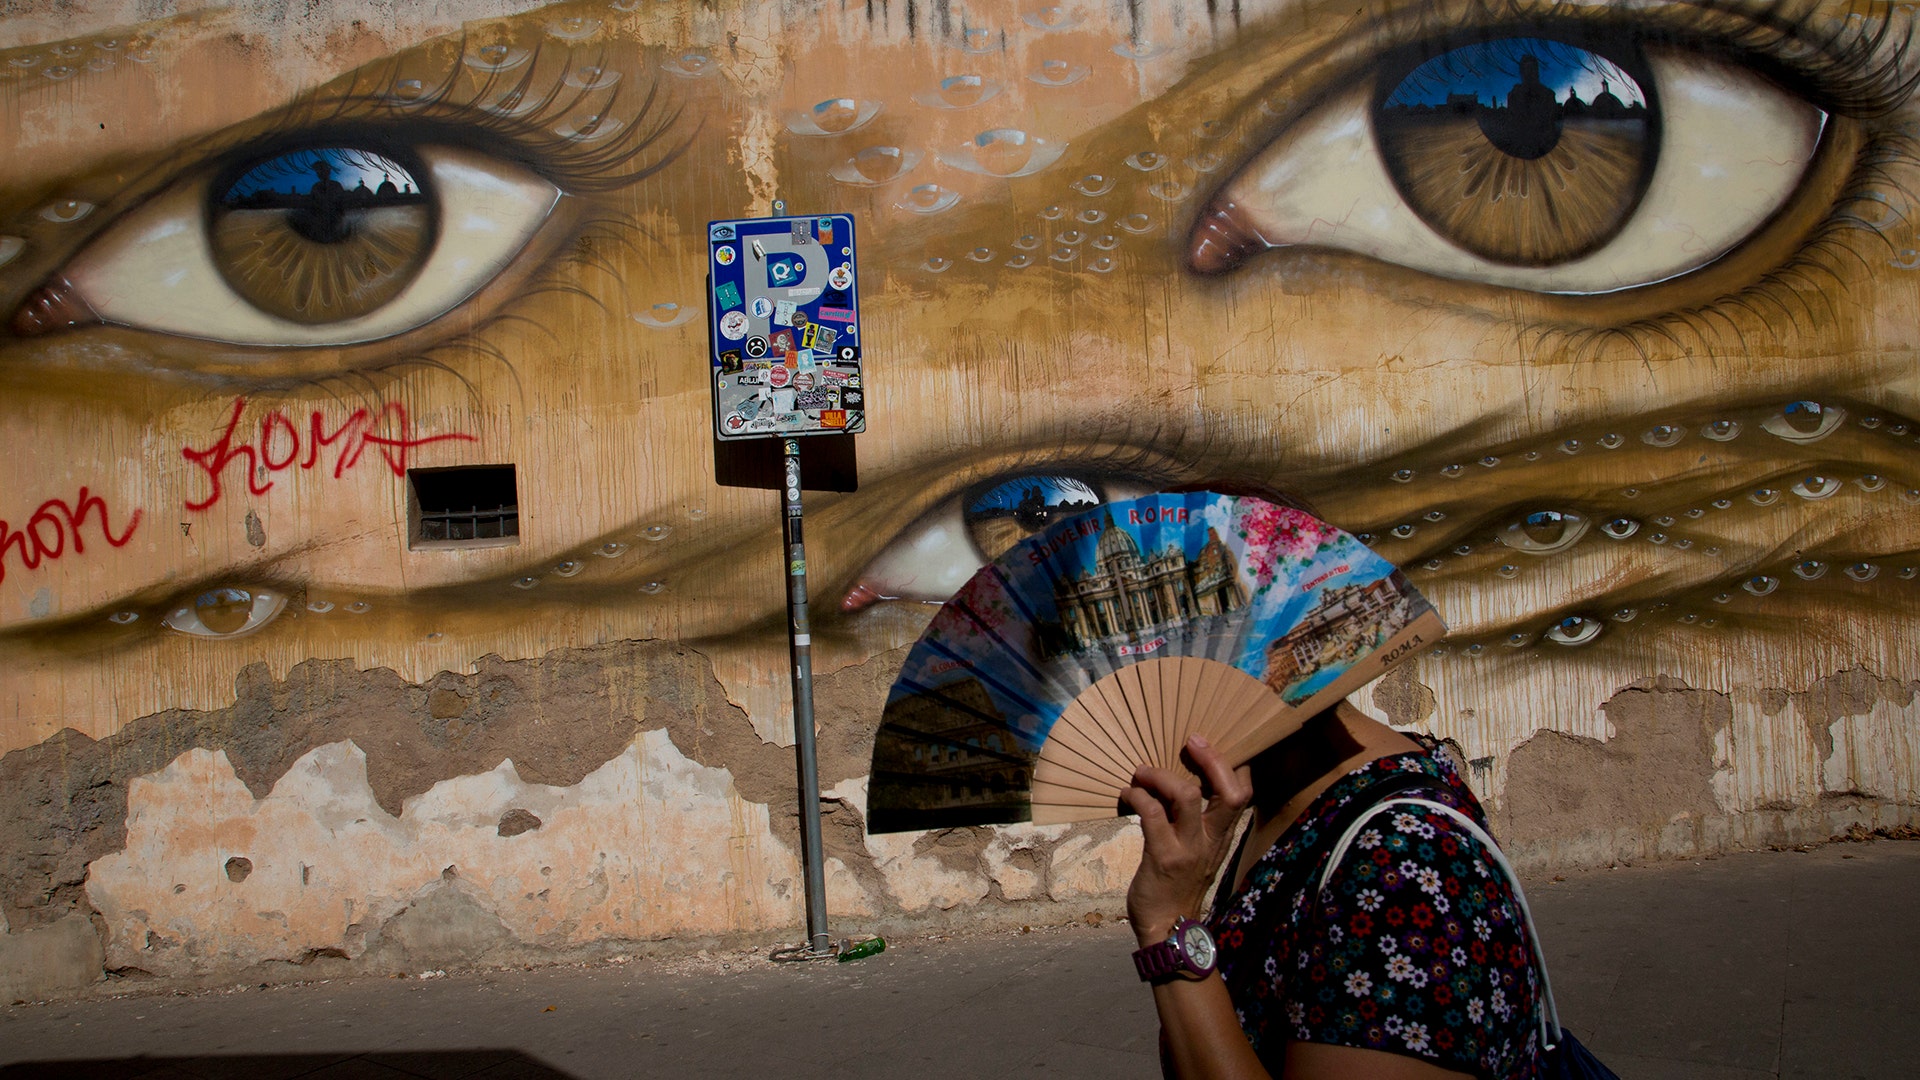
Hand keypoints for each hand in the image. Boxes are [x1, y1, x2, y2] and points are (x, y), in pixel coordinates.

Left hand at [1123, 734, 1252, 947]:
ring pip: (1189, 796)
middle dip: (1212, 759)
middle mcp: (1211, 840)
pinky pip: (1152, 814)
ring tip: (1142, 772)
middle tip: (1191, 741)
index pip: (1243, 795)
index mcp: (1222, 836)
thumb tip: (1176, 786)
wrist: (1168, 929)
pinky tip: (1127, 794)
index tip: (1210, 747)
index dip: (1233, 766)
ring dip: (1162, 776)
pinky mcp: (1163, 857)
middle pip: (1229, 792)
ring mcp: (1189, 848)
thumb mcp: (1197, 852)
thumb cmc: (1177, 886)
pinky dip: (1138, 797)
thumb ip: (1195, 823)